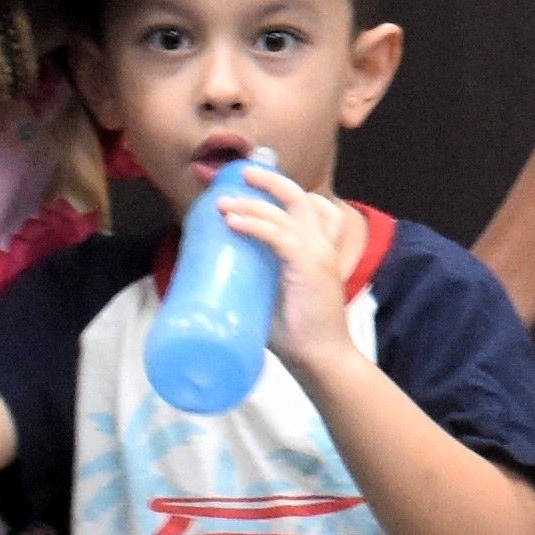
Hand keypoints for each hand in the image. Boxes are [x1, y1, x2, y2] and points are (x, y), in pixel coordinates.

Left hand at [229, 166, 378, 375]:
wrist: (320, 358)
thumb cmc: (296, 332)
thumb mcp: (276, 294)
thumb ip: (257, 277)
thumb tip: (212, 272)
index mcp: (318, 248)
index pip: (311, 206)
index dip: (282, 191)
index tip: (251, 186)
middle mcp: (322, 244)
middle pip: (298, 196)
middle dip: (267, 181)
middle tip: (238, 177)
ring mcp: (318, 253)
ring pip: (284, 211)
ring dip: (250, 203)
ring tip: (222, 202)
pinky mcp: (309, 265)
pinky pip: (279, 235)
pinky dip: (254, 225)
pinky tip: (233, 222)